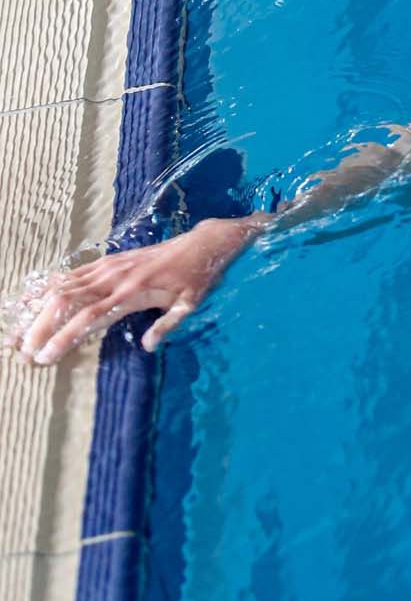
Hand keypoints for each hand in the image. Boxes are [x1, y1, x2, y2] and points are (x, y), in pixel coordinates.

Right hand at [3, 216, 258, 365]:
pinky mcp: (107, 260)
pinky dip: (49, 288)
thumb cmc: (197, 278)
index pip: (89, 317)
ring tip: (18, 334)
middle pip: (66, 302)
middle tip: (23, 351)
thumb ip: (168, 324)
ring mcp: (108, 266)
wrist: (201, 244)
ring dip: (38, 310)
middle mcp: (114, 277)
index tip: (45, 356)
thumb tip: (148, 346)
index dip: (64, 337)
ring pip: (63, 287)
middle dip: (41, 327)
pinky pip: (72, 275)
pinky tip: (33, 302)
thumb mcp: (190, 304)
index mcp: (132, 292)